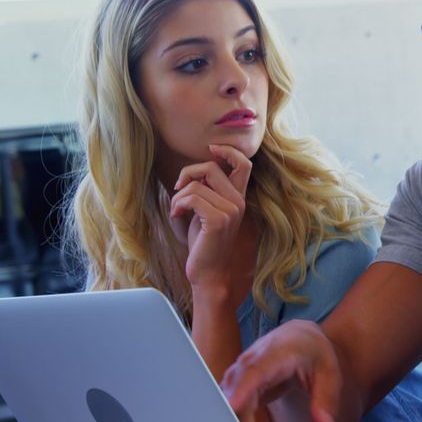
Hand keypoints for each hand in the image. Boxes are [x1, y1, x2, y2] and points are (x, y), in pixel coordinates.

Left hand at [168, 144, 251, 290]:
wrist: (208, 272)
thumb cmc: (203, 243)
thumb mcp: (206, 211)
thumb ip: (207, 190)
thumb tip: (195, 174)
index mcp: (238, 198)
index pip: (244, 164)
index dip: (227, 151)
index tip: (211, 150)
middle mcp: (238, 202)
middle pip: (212, 167)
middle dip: (188, 173)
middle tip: (178, 188)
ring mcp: (231, 210)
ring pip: (196, 185)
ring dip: (178, 196)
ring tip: (177, 210)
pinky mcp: (218, 220)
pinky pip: (191, 198)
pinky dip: (177, 205)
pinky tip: (176, 216)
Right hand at [221, 319, 343, 421]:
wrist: (299, 337)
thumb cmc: (313, 352)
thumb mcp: (329, 373)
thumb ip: (326, 400)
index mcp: (277, 352)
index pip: (255, 370)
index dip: (242, 388)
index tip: (232, 406)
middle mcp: (251, 361)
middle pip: (235, 392)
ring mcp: (241, 373)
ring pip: (227, 404)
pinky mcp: (236, 385)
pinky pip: (230, 409)